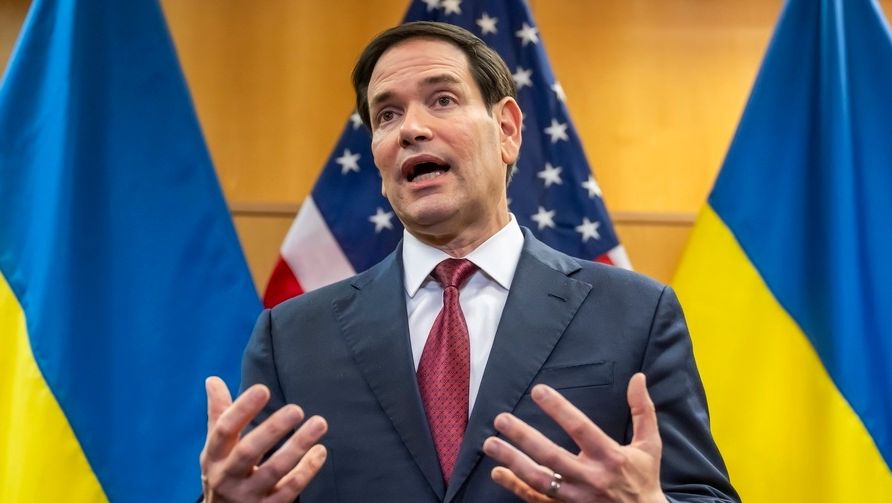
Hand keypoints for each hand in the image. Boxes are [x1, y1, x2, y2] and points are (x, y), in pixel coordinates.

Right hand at [200, 376, 327, 502]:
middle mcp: (227, 477)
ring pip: (274, 472)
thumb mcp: (216, 448)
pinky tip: (320, 451)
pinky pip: (289, 490)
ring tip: (319, 423)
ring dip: (298, 447)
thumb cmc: (224, 473)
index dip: (241, 409)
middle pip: (248, 452)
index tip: (263, 389)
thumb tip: (212, 379)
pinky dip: (306, 470)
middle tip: (296, 409)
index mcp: (214, 456)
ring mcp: (247, 496)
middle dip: (272, 430)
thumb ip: (219, 414)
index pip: (224, 430)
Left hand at [482, 373, 663, 502]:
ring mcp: (576, 498)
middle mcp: (591, 479)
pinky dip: (515, 487)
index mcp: (611, 457)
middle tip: (501, 419)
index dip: (559, 409)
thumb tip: (638, 377)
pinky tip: (497, 473)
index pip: (581, 428)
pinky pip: (536, 500)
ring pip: (539, 480)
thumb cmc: (644, 479)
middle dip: (524, 437)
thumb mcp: (649, 446)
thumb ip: (643, 411)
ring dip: (512, 461)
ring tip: (490, 443)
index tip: (538, 391)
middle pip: (552, 456)